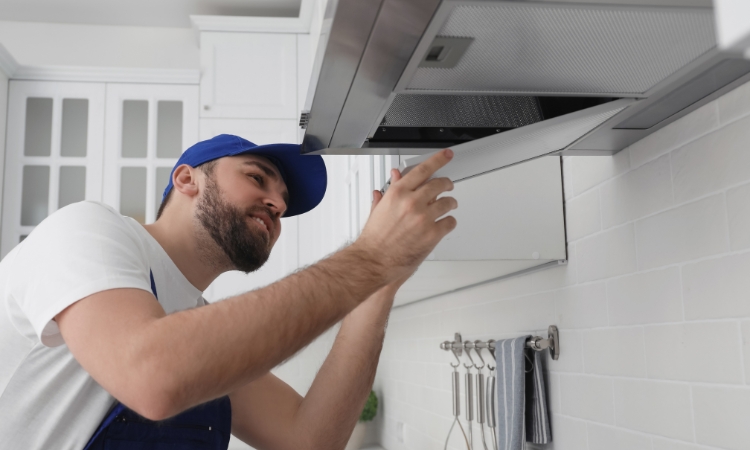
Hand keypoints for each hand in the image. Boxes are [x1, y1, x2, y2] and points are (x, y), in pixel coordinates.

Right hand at [354, 149, 457, 284]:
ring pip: (448, 203)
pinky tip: (444, 223)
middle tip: (448, 186)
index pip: (422, 170)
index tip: (446, 155)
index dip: (438, 160)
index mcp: (398, 193)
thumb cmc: (374, 238)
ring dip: (450, 204)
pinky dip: (449, 222)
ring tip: (448, 206)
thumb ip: (391, 189)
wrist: (374, 261)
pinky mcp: (432, 234)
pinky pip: (450, 222)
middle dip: (446, 184)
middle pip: (439, 184)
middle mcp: (412, 203)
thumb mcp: (380, 208)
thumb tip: (396, 176)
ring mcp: (424, 218)